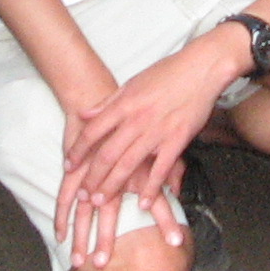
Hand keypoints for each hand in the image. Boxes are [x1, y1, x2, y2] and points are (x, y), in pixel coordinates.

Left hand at [52, 30, 246, 266]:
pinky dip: (151, 187)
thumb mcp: (132, 82)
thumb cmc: (167, 73)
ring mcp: (157, 131)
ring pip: (128, 164)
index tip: (68, 167)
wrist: (201, 68)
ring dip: (112, 185)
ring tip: (101, 201)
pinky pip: (161, 169)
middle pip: (107, 154)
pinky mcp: (177, 140)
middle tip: (82, 195)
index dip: (77, 151)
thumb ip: (107, 102)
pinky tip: (142, 202)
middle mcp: (136, 119)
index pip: (92, 132)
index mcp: (124, 104)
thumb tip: (83, 114)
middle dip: (91, 177)